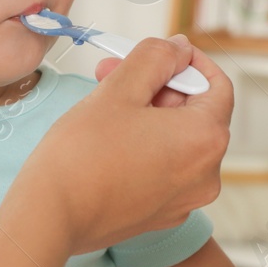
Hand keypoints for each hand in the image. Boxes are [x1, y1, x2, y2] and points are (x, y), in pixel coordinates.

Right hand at [19, 36, 232, 256]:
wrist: (50, 217)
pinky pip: (163, 169)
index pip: (217, 86)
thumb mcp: (120, 89)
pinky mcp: (160, 215)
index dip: (188, 61)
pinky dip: (144, 148)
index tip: (159, 53)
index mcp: (206, 139)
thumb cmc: (81, 156)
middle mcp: (206, 174)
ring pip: (176, 141)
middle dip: (157, 86)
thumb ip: (156, 58)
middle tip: (114, 73)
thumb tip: (177, 49)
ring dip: (148, 115)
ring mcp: (184, 200)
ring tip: (105, 103)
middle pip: (194, 114)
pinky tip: (108, 140)